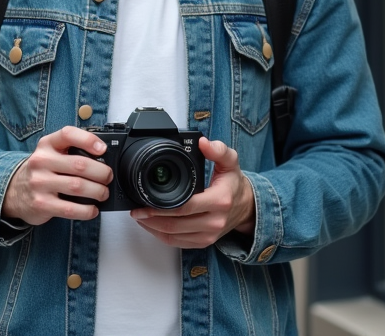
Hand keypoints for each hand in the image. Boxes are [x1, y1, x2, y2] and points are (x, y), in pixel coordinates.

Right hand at [2, 126, 113, 225]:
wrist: (14, 192)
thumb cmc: (41, 171)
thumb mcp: (50, 153)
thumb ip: (71, 150)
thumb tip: (103, 157)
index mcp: (46, 145)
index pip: (68, 134)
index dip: (88, 140)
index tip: (102, 149)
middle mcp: (41, 162)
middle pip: (80, 164)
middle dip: (102, 172)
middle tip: (108, 177)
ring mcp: (40, 183)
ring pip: (78, 186)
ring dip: (98, 191)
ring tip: (103, 193)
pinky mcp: (42, 204)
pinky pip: (70, 209)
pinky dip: (87, 210)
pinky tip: (92, 209)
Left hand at [130, 137, 254, 248]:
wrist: (246, 206)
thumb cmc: (234, 184)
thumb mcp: (230, 162)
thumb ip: (218, 150)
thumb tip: (203, 142)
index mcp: (219, 200)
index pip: (185, 206)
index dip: (161, 207)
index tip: (145, 202)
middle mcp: (215, 221)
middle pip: (176, 224)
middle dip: (152, 219)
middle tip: (137, 211)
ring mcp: (209, 234)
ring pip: (174, 237)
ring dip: (154, 229)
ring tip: (141, 218)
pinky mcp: (204, 242)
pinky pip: (179, 243)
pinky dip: (163, 236)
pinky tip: (153, 227)